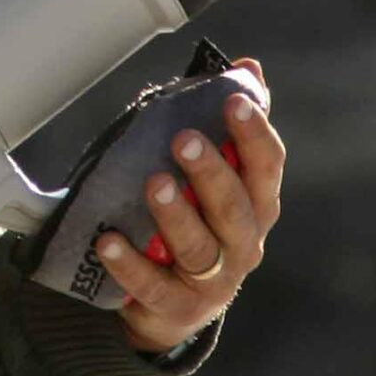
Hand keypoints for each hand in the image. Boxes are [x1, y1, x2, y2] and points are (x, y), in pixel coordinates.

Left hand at [97, 58, 282, 355]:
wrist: (169, 306)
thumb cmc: (194, 222)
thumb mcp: (212, 175)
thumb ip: (227, 125)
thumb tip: (248, 66)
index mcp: (256, 205)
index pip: (267, 167)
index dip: (254, 133)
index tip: (232, 100)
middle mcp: (243, 244)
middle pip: (236, 209)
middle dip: (213, 172)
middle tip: (184, 139)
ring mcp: (212, 282)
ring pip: (200, 248)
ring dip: (177, 214)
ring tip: (154, 182)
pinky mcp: (176, 309)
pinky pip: (153, 287)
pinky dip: (130, 264)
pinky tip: (108, 240)